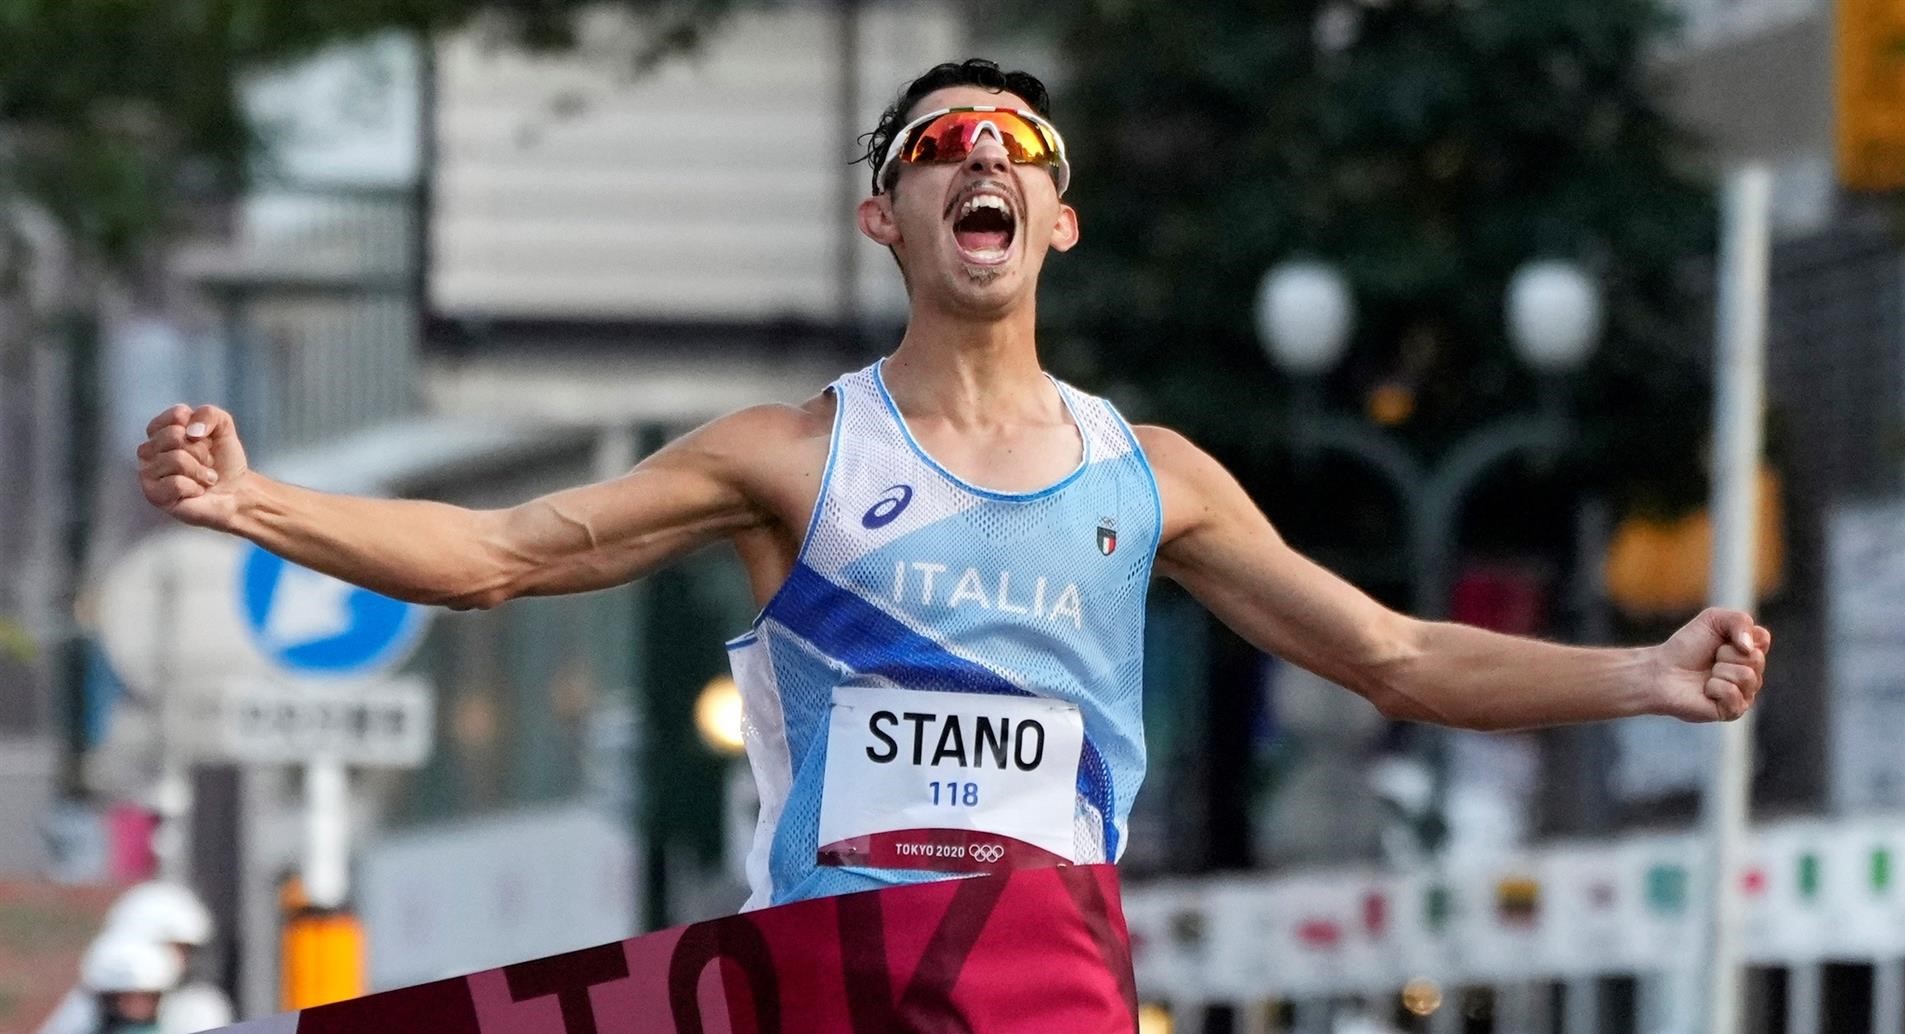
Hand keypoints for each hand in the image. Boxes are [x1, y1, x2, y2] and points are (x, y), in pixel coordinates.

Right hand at [138, 404, 250, 530]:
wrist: (236, 492)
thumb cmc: (224, 461)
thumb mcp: (222, 426)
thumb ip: (208, 413)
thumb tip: (190, 431)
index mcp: (160, 430)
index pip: (176, 415)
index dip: (199, 427)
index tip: (204, 440)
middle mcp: (148, 449)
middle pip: (174, 435)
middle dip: (200, 450)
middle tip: (205, 462)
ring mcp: (147, 472)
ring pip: (177, 459)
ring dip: (200, 471)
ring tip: (203, 478)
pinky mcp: (153, 494)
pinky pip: (176, 483)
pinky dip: (195, 487)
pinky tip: (196, 491)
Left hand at [1650, 607, 1771, 721]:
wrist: (1661, 671)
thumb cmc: (1687, 646)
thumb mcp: (1713, 619)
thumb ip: (1740, 621)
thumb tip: (1750, 648)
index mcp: (1750, 652)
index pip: (1763, 638)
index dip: (1739, 635)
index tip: (1720, 640)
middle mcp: (1752, 674)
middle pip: (1756, 659)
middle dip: (1726, 654)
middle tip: (1710, 659)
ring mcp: (1744, 694)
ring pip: (1747, 676)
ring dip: (1719, 671)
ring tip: (1707, 675)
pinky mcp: (1733, 711)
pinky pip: (1733, 694)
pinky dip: (1714, 688)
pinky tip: (1705, 690)